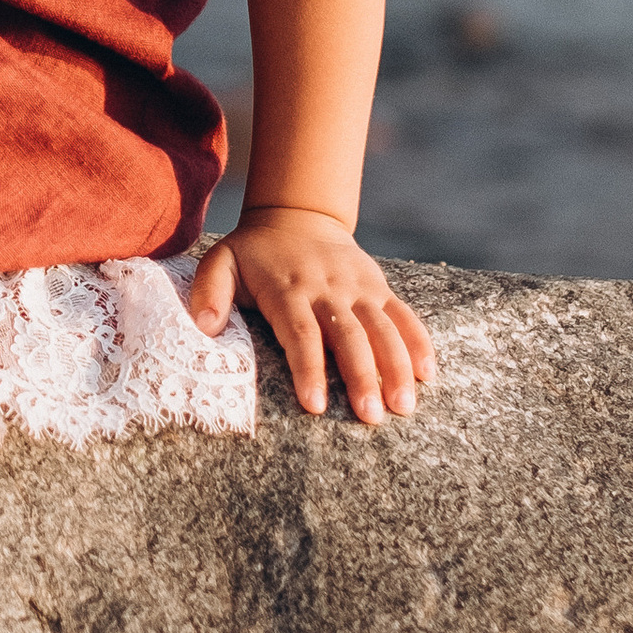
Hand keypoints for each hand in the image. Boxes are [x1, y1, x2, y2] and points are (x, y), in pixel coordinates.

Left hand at [187, 207, 433, 424]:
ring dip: (396, 367)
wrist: (298, 214)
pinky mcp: (378, 286)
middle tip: (370, 417)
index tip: (315, 406)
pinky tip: (428, 374)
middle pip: (349, 336)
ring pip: (382, 328)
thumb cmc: (254, 252)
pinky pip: (403, 315)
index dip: (308, 369)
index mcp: (288, 288)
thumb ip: (210, 292)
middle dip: (362, 377)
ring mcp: (358, 287)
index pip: (301, 332)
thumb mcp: (221, 261)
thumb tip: (204, 327)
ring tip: (403, 407)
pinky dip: (418, 342)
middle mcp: (327, 288)